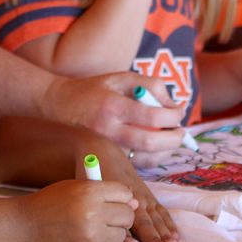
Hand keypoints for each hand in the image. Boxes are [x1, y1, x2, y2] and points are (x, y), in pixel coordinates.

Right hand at [20, 179, 135, 241]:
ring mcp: (91, 235)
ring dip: (113, 231)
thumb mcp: (75, 187)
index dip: (122, 198)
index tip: (115, 201)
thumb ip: (104, 191)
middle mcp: (93, 212)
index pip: (125, 193)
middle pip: (127, 215)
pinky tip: (86, 237)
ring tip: (95, 227)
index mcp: (90, 191)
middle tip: (108, 216)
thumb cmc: (51, 202)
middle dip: (122, 215)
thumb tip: (135, 204)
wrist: (25, 227)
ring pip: (121, 234)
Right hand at [41, 73, 187, 152]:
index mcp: (113, 106)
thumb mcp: (121, 77)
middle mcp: (109, 129)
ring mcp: (107, 146)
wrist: (59, 105)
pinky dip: (153, 157)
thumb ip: (150, 85)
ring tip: (171, 138)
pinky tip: (158, 147)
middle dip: (174, 139)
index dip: (173, 116)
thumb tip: (173, 104)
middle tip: (181, 132)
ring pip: (145, 158)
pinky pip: (136, 163)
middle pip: (150, 143)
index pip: (152, 116)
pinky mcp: (107, 156)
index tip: (179, 111)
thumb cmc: (94, 89)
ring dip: (166, 151)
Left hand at [83, 146, 179, 241]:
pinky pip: (161, 210)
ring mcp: (145, 195)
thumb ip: (111, 218)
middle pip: (152, 220)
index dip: (149, 235)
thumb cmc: (97, 177)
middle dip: (161, 235)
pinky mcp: (148, 194)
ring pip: (158, 216)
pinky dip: (168, 222)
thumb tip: (126, 240)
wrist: (104, 153)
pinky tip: (174, 233)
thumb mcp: (99, 196)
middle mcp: (139, 197)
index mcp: (127, 197)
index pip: (140, 221)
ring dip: (167, 230)